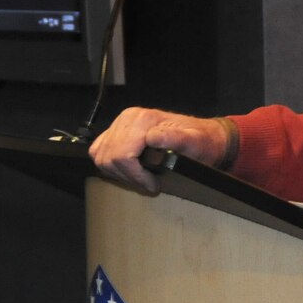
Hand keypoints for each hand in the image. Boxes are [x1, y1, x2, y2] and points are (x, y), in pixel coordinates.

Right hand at [89, 107, 233, 194]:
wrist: (202, 135)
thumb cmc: (200, 141)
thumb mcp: (194, 142)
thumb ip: (175, 139)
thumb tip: (152, 138)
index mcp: (143, 119)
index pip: (122, 156)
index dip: (136, 176)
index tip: (154, 185)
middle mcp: (129, 117)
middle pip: (109, 157)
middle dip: (128, 177)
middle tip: (148, 184)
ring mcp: (121, 123)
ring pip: (101, 156)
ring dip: (119, 173)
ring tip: (141, 178)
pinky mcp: (117, 130)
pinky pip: (99, 150)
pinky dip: (111, 165)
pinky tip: (129, 170)